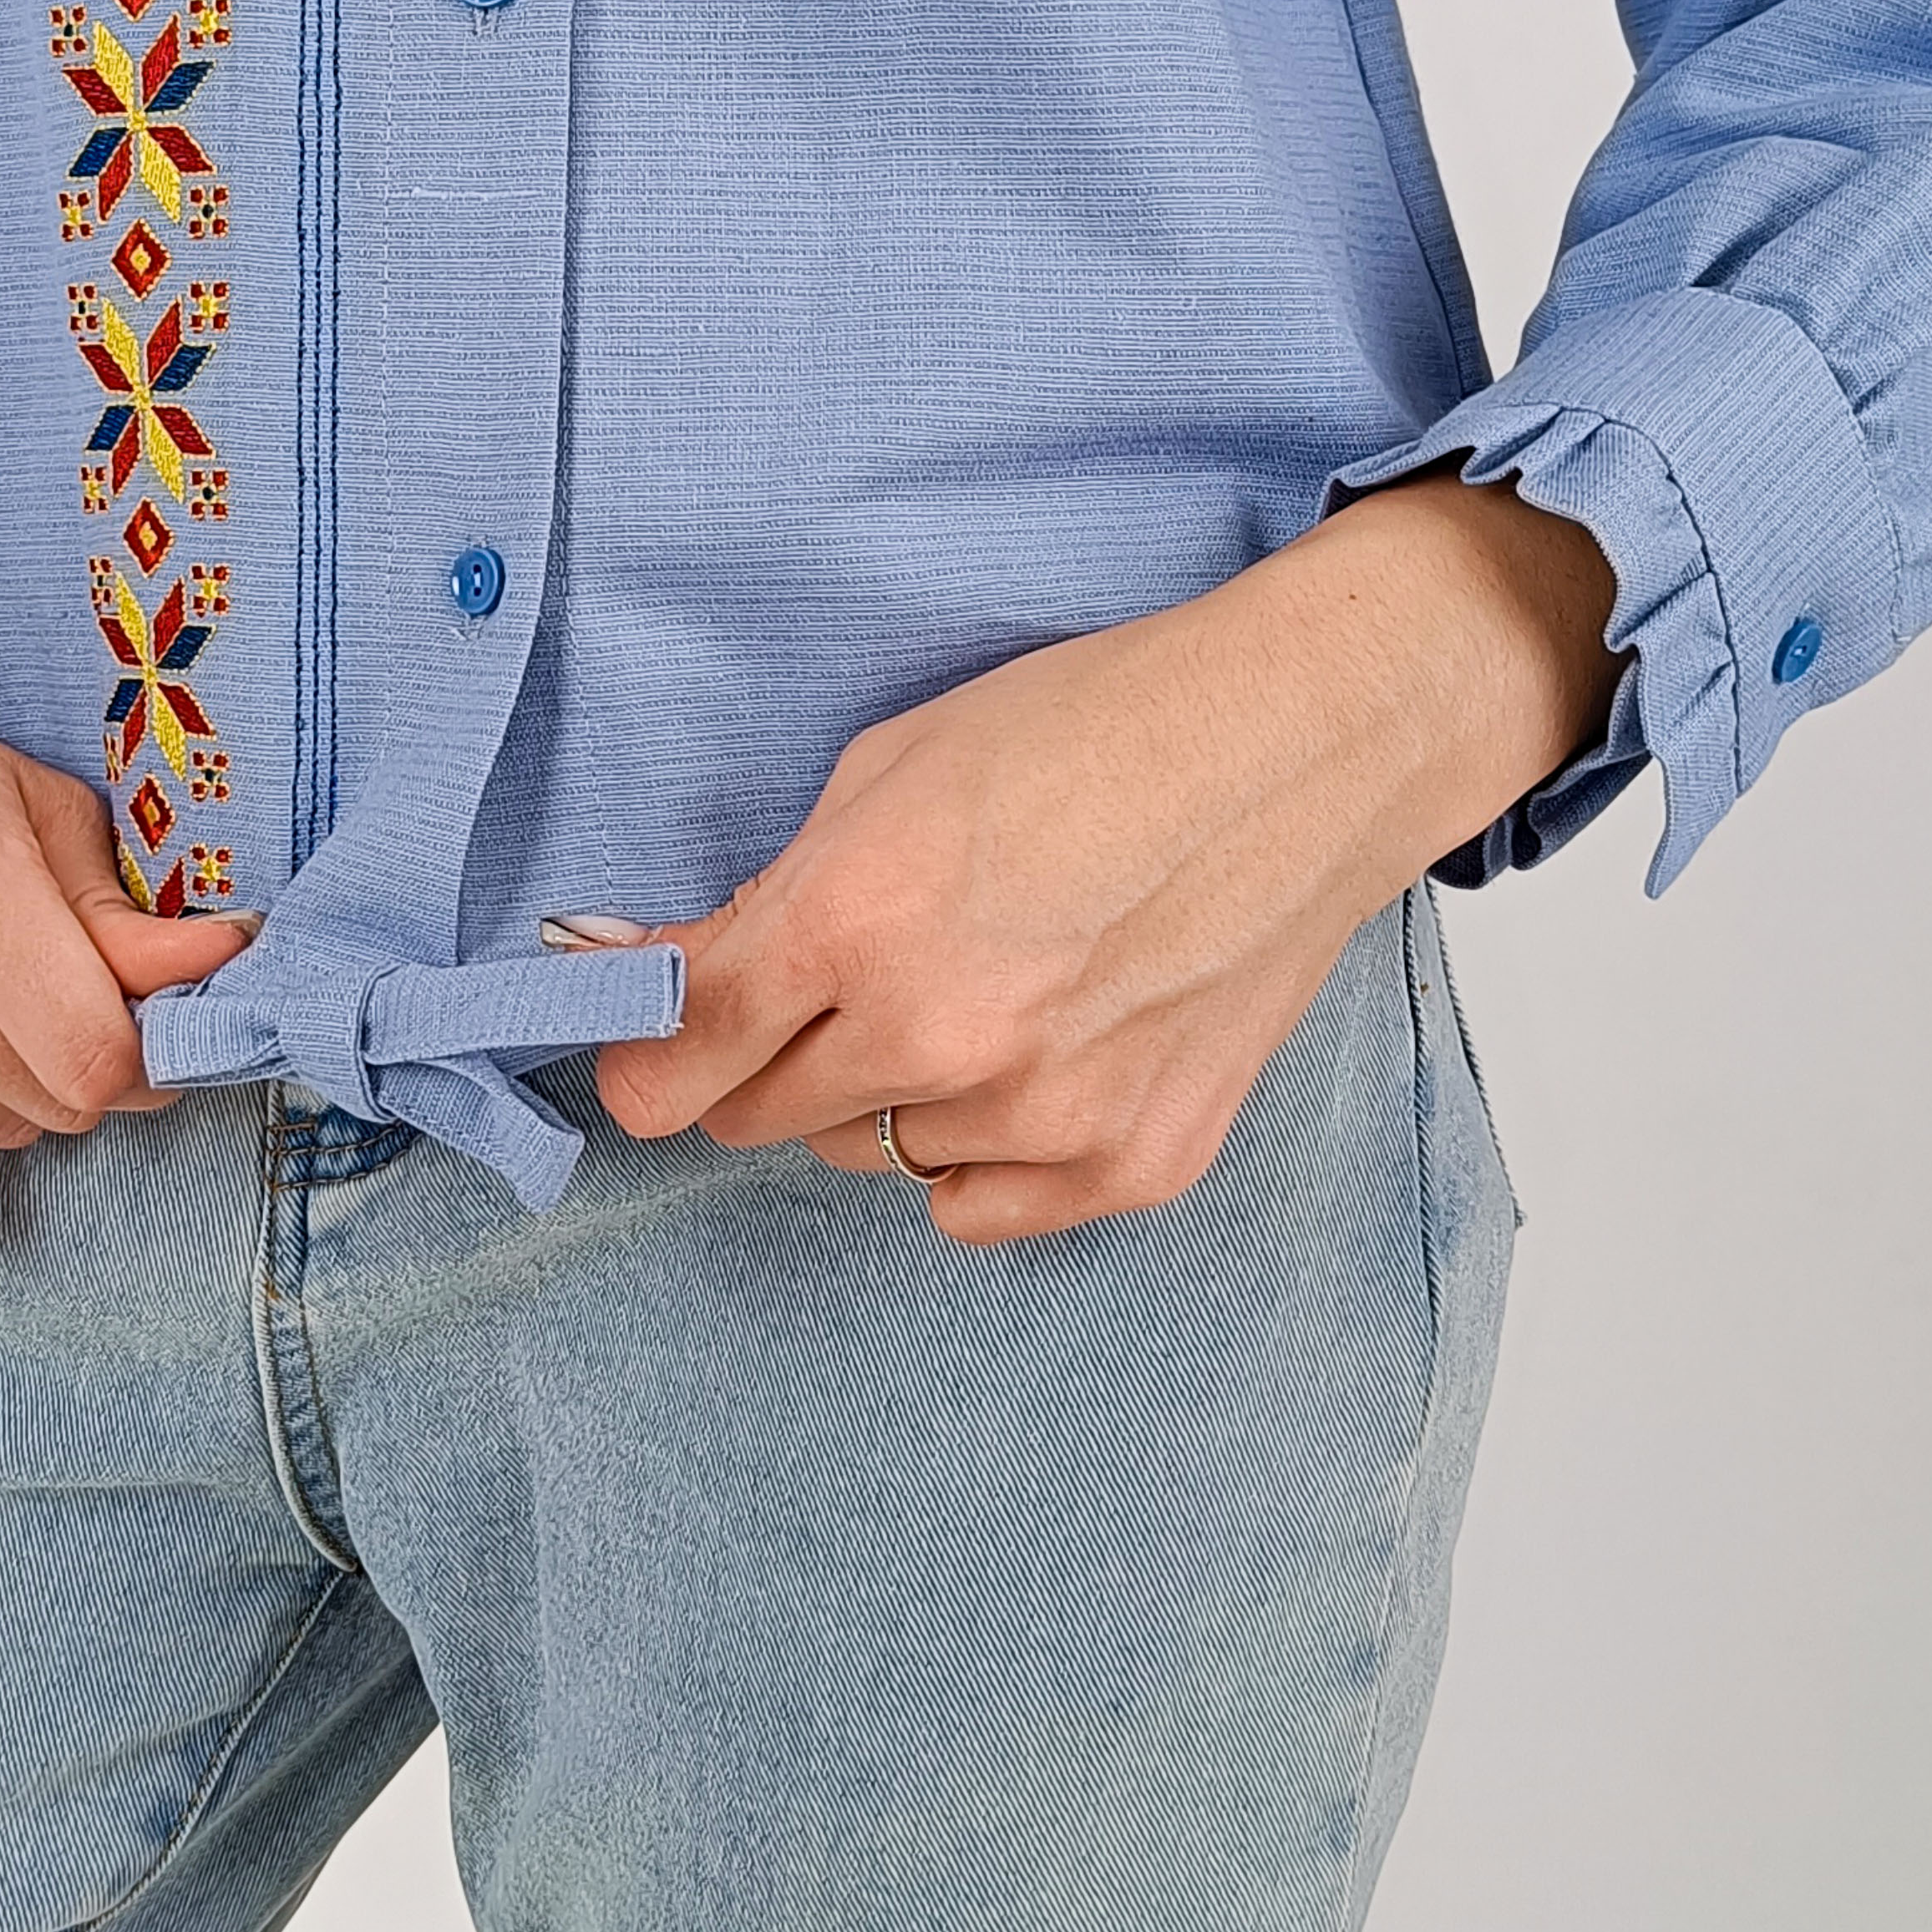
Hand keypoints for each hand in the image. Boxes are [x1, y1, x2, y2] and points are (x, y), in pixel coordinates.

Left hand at [592, 472, 1616, 1241]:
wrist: (1299, 747)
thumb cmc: (1097, 727)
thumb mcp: (887, 769)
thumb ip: (762, 896)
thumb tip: (633, 964)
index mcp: (854, 919)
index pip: (675, 1055)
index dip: (641, 1051)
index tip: (643, 1043)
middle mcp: (937, 1036)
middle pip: (756, 1119)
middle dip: (764, 1057)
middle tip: (832, 983)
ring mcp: (1041, 1115)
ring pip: (873, 1155)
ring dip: (887, 1091)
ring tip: (979, 983)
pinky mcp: (1129, 1163)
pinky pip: (976, 1204)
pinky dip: (980, 1148)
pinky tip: (1033, 1052)